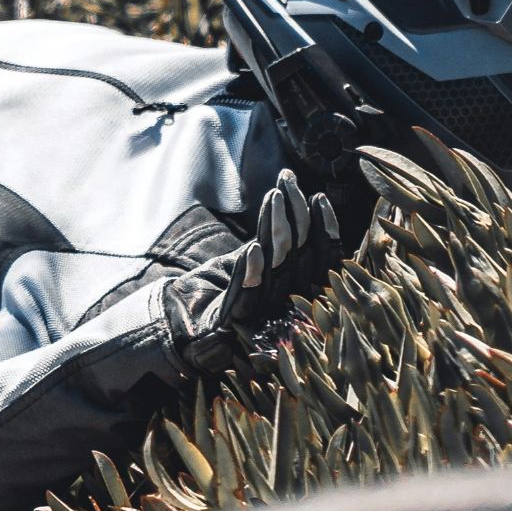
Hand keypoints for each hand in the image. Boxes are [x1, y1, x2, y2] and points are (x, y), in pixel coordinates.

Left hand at [165, 169, 340, 374]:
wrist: (187, 330)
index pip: (323, 259)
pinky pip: (248, 296)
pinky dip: (252, 272)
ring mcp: (264, 315)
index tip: (319, 196)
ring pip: (278, 268)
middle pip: (301, 256)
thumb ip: (275, 244)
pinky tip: (253, 248)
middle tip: (288, 179)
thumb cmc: (224, 292)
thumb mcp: (253, 263)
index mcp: (300, 293)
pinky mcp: (236, 322)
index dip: (325, 228)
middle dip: (297, 214)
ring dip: (276, 229)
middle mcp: (289, 305)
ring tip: (273, 196)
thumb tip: (292, 202)